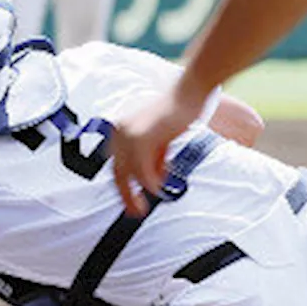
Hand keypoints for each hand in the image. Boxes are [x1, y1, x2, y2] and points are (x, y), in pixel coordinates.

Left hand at [109, 84, 206, 216]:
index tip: (130, 202)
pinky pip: (142, 167)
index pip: (117, 165)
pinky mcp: (142, 136)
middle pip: (117, 172)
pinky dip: (148, 182)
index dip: (122, 186)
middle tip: (135, 212)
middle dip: (125, 194)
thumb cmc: (178, 113)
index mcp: (121, 131)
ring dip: (136, 192)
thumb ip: (153, 158)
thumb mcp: (160, 140)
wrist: (189, 93)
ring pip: (128, 172)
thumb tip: (151, 181)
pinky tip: (156, 189)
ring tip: (144, 206)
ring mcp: (129, 133)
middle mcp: (120, 132)